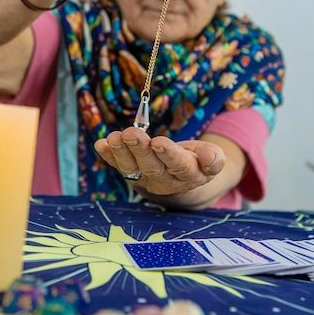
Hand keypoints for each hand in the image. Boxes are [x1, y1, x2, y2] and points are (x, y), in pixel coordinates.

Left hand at [94, 126, 225, 208]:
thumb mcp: (212, 157)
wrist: (183, 177)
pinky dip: (108, 156)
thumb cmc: (198, 160)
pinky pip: (118, 166)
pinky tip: (100, 144)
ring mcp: (146, 179)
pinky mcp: (132, 174)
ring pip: (132, 168)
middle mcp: (165, 181)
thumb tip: (210, 158)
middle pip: (151, 166)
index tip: (158, 141)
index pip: (178, 166)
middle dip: (139, 149)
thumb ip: (213, 159)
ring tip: (113, 137)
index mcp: (189, 175)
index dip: (168, 154)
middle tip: (130, 133)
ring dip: (120, 152)